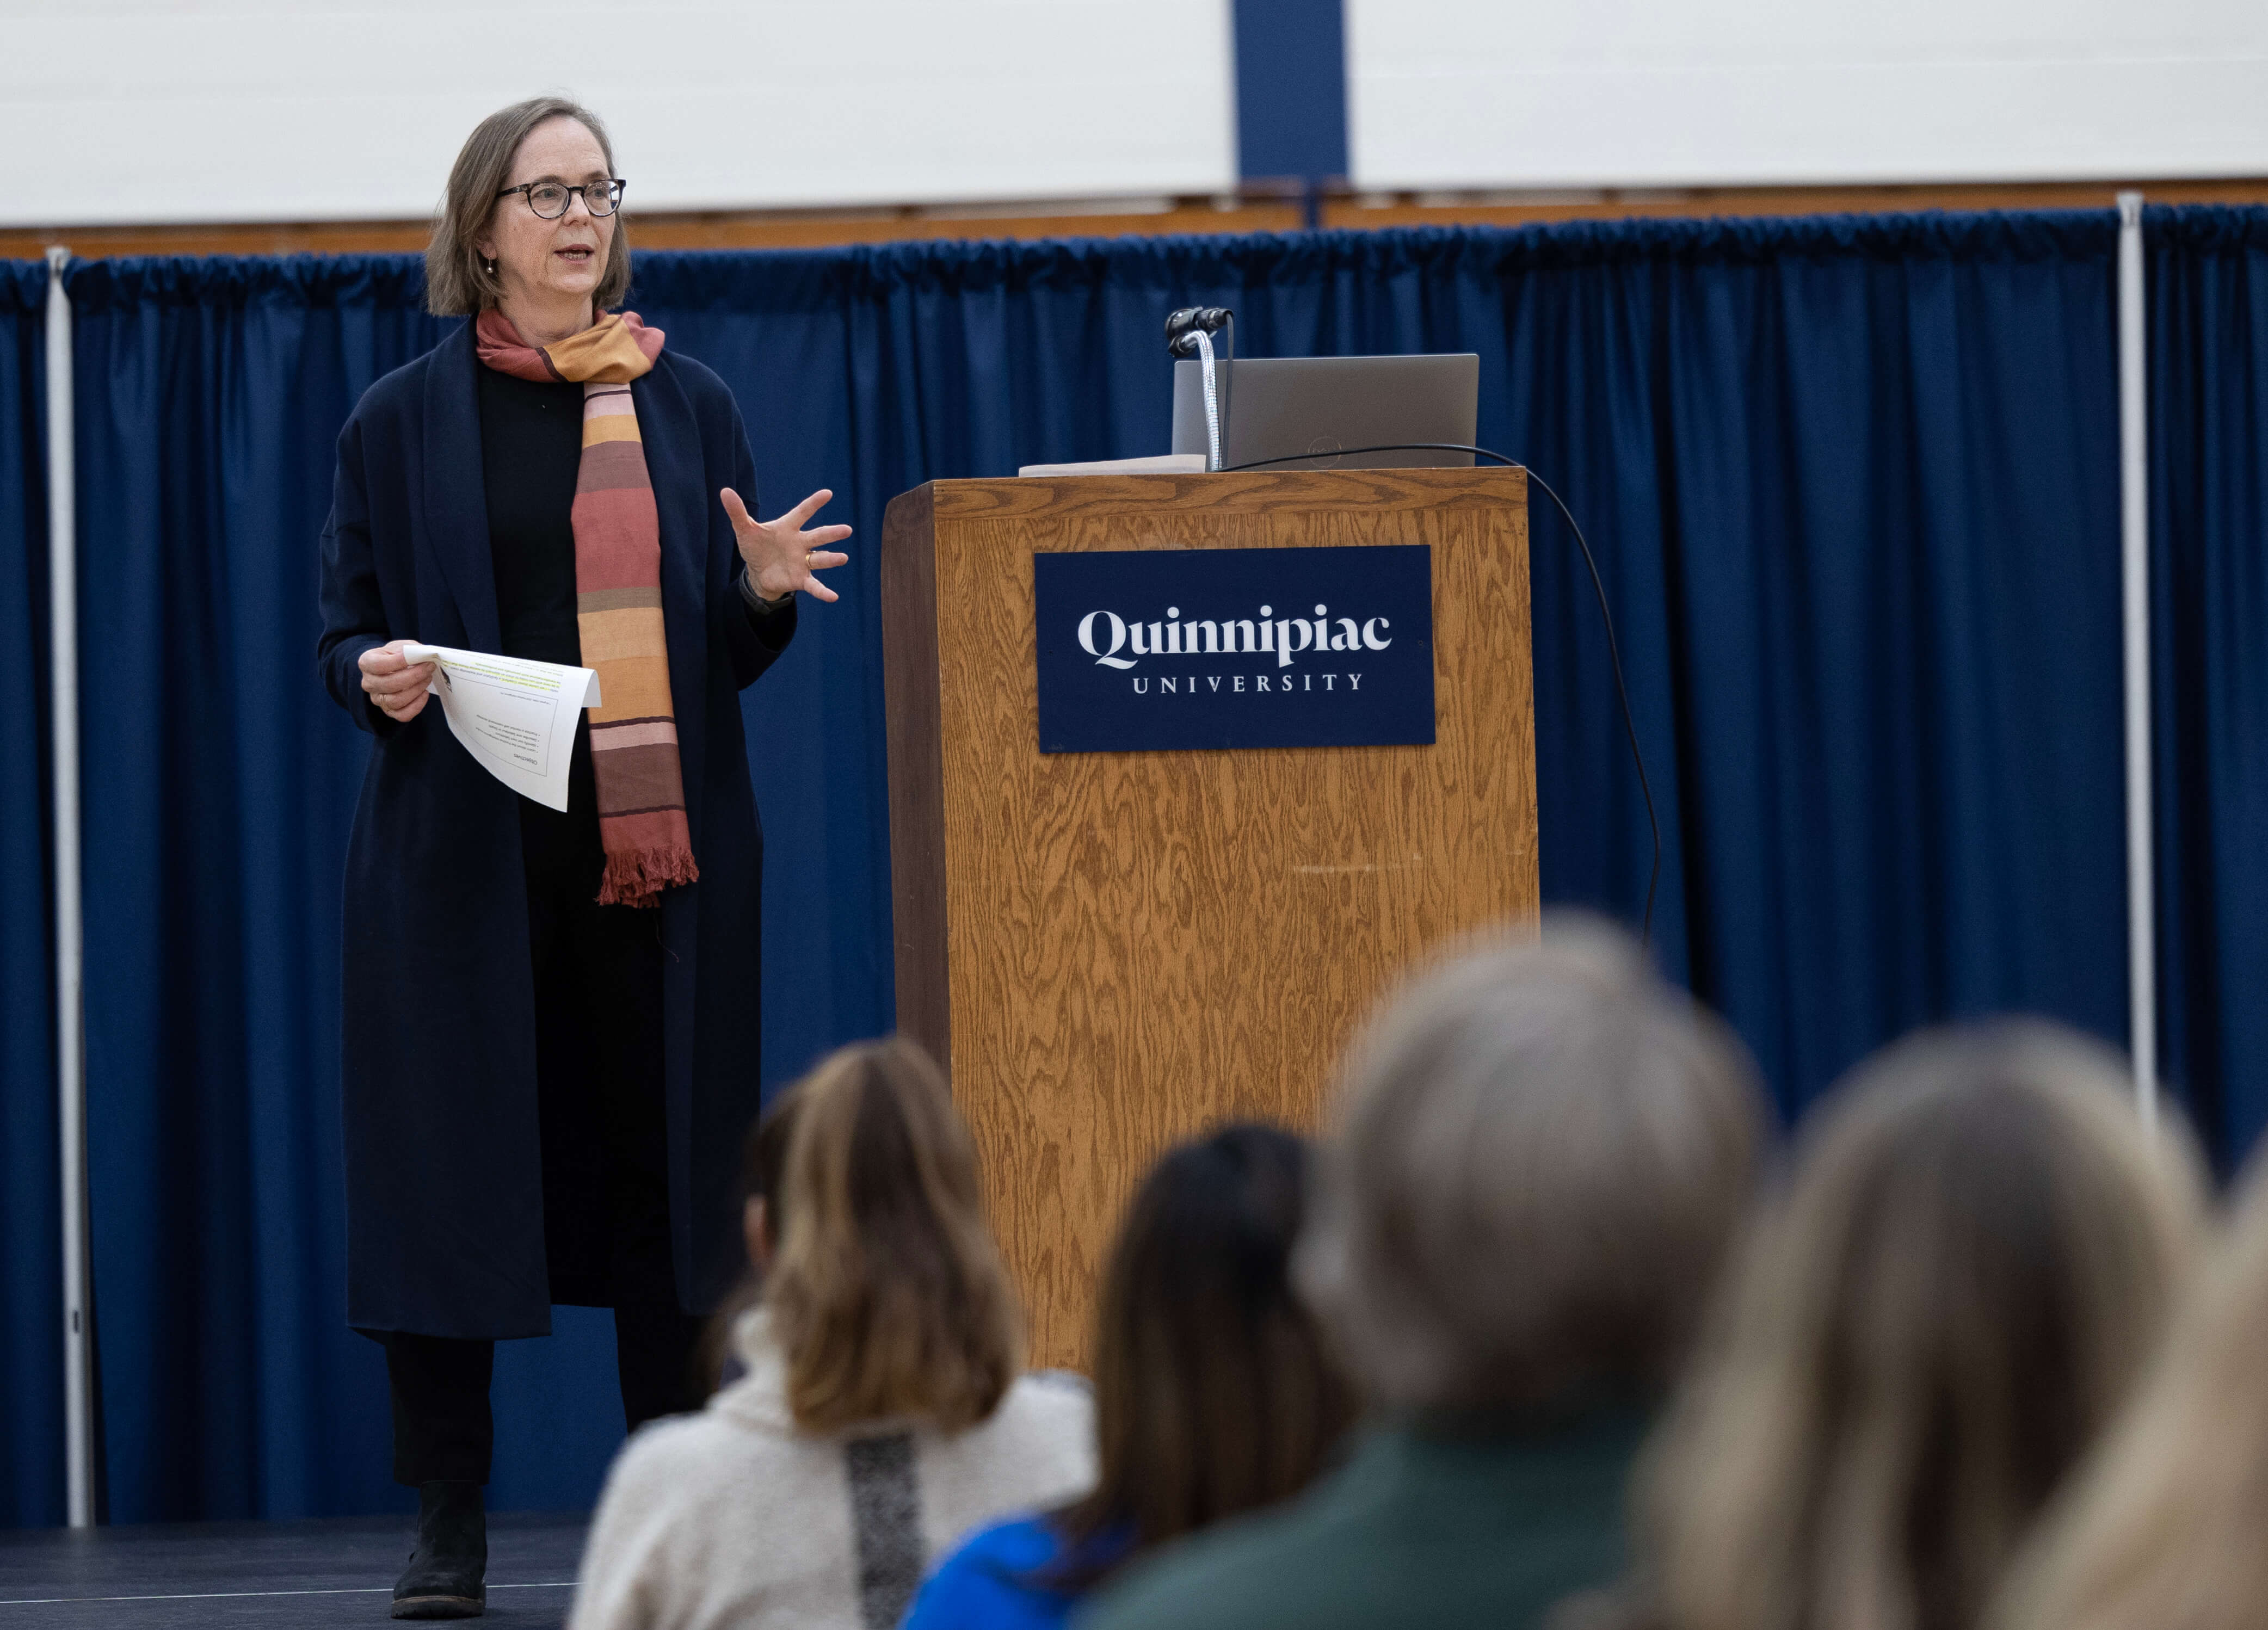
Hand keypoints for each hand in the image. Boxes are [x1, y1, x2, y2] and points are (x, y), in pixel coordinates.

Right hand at [359, 639, 436, 722]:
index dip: (400, 662)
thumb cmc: (396, 656)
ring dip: (417, 689)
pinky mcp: (389, 711)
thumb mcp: (401, 646)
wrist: (392, 668)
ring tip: (427, 678)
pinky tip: (424, 694)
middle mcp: (369, 683)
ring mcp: (377, 699)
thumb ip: (411, 649)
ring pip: (396, 701)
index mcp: (366, 663)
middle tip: (429, 667)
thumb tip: (424, 656)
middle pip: (390, 684)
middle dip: (414, 676)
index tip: (419, 657)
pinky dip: (417, 706)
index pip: (379, 665)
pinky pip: (402, 715)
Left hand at [722, 487, 851, 604]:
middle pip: (818, 536)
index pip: (802, 513)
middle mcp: (800, 543)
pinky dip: (823, 591)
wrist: (758, 572)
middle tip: (847, 530)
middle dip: (832, 534)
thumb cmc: (756, 546)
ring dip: (831, 559)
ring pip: (820, 559)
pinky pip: (814, 585)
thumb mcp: (744, 530)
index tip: (828, 493)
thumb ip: (737, 512)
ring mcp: (803, 562)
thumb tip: (724, 491)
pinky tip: (833, 597)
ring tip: (843, 558)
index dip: (814, 503)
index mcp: (788, 528)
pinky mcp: (801, 579)